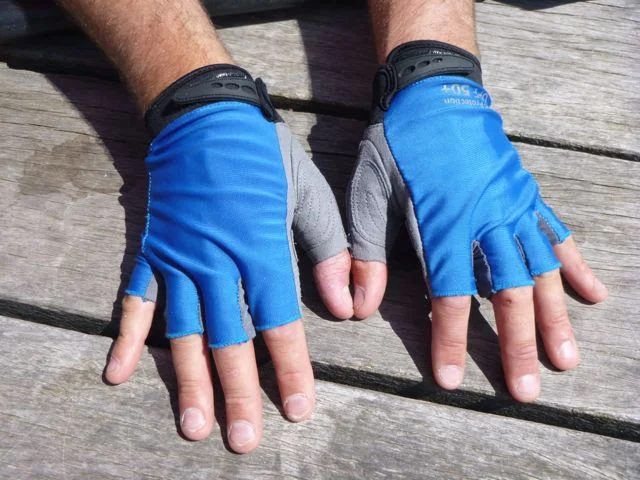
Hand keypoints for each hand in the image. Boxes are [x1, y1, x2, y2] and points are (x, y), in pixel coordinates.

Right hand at [104, 65, 352, 451]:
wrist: (204, 114)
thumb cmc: (263, 152)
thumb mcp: (308, 192)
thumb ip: (328, 250)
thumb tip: (348, 307)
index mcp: (258, 246)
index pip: (277, 321)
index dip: (289, 369)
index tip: (297, 409)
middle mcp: (215, 261)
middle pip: (228, 338)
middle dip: (239, 392)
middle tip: (243, 440)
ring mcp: (178, 258)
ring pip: (183, 331)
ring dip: (188, 381)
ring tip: (194, 426)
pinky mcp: (151, 249)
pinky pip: (135, 299)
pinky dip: (125, 337)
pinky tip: (117, 373)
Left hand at [347, 42, 606, 401]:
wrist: (432, 92)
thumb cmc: (396, 145)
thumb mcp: (368, 194)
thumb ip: (365, 253)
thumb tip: (355, 308)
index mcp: (445, 222)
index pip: (450, 295)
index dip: (451, 340)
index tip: (451, 380)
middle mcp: (488, 219)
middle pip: (507, 293)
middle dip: (515, 346)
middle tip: (526, 392)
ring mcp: (514, 206)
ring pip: (541, 271)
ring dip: (554, 318)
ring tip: (565, 360)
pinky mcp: (527, 193)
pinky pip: (557, 233)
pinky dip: (576, 266)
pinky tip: (594, 296)